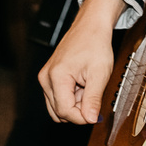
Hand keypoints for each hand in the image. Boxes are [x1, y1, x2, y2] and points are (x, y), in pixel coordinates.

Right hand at [38, 0, 125, 123]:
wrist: (90, 26)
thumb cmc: (95, 44)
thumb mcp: (99, 73)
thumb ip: (93, 99)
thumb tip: (90, 120)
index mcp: (56, 77)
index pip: (65, 112)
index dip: (82, 117)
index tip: (96, 114)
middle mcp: (46, 79)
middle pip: (59, 112)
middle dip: (78, 110)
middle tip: (93, 96)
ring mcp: (45, 78)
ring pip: (57, 107)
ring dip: (74, 104)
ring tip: (87, 87)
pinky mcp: (49, 77)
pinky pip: (57, 97)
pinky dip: (70, 96)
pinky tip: (82, 84)